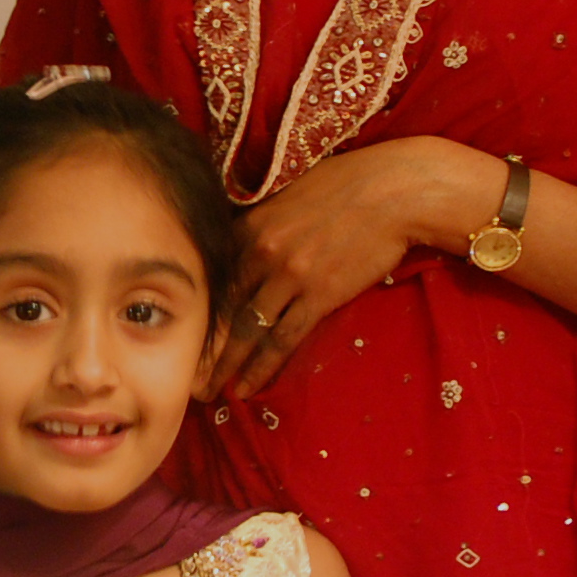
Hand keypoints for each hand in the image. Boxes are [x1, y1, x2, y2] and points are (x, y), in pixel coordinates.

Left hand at [206, 138, 489, 399]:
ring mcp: (290, 276)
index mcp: (250, 224)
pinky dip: (263, 367)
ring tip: (211, 392)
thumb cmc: (347, 184)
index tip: (181, 332)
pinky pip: (283, 340)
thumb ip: (261, 220)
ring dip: (227, 366)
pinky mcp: (320, 295)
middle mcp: (262, 252)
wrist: (394, 191)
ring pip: (247, 330)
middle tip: (185, 374)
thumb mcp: (290, 192)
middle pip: (222, 307)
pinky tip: (249, 388)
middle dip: (202, 345)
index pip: (213, 276)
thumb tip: (244, 238)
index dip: (196, 309)